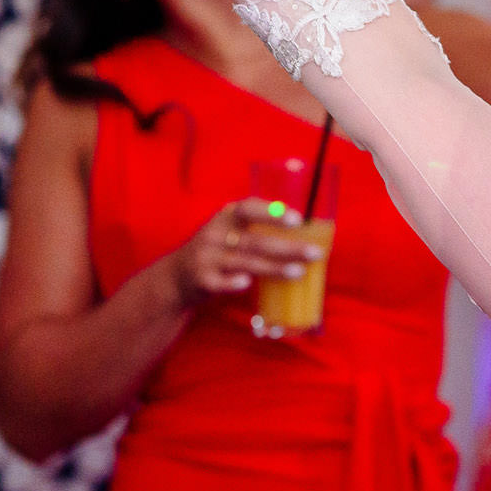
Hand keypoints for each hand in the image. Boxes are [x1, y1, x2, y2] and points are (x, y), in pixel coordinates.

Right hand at [168, 199, 325, 305]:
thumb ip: (257, 231)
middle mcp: (215, 234)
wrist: (176, 277)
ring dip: (273, 267)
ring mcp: (207, 257)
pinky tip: (248, 282)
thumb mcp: (230, 233)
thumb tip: (305, 236)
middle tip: (314, 252)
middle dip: (288, 247)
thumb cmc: (217, 252)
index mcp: (225, 218)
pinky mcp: (202, 280)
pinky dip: (233, 282)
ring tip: (299, 271)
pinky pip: (220, 282)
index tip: (297, 220)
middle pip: (255, 240)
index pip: (248, 208)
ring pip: (245, 262)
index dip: (272, 213)